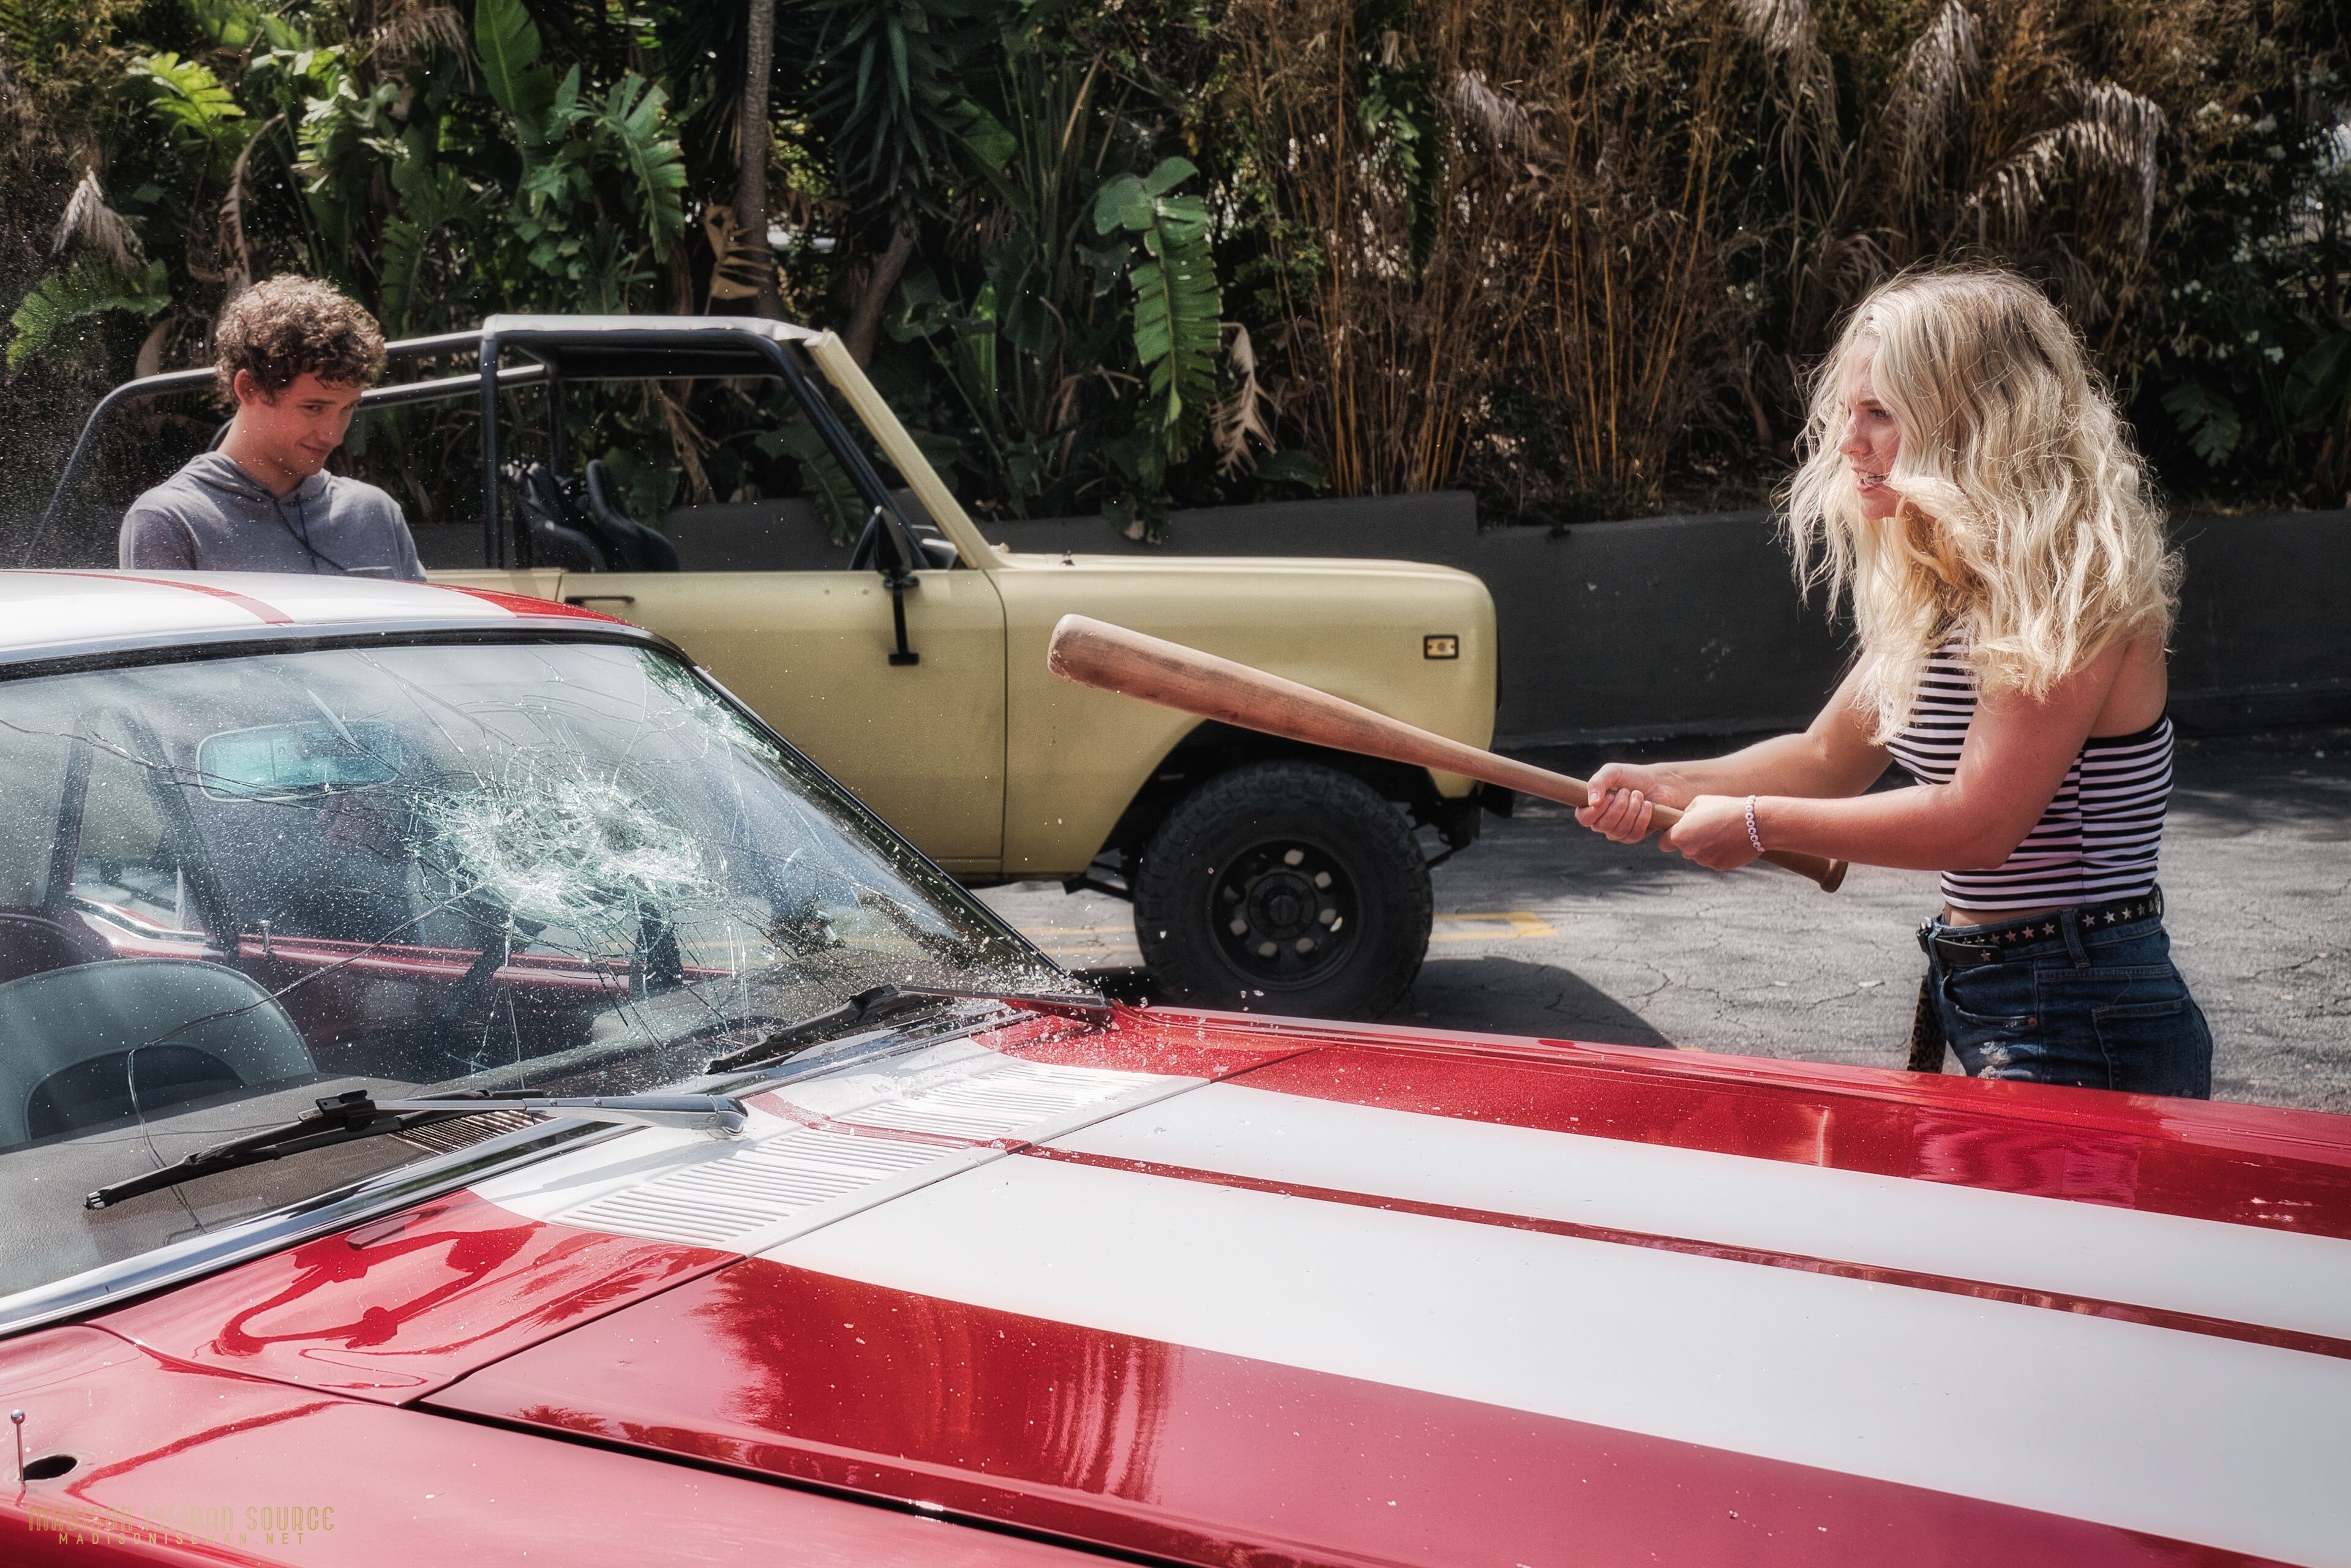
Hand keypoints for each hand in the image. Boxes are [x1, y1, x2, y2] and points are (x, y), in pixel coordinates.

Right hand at [1574, 763, 1690, 842]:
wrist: (1658, 782)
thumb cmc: (1632, 776)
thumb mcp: (1612, 772)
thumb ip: (1597, 783)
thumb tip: (1592, 803)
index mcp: (1593, 807)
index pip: (1584, 818)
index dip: (1595, 810)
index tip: (1609, 796)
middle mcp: (1602, 822)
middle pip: (1602, 826)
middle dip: (1619, 806)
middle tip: (1627, 791)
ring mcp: (1618, 831)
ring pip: (1619, 831)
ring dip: (1632, 810)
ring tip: (1638, 795)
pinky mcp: (1634, 836)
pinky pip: (1634, 834)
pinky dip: (1642, 818)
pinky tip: (1647, 805)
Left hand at [1658, 794, 1759, 871]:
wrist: (1754, 822)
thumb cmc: (1726, 808)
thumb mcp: (1700, 802)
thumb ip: (1686, 814)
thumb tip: (1682, 820)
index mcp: (1680, 835)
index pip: (1663, 844)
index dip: (1669, 838)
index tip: (1677, 833)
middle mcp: (1689, 851)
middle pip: (1684, 849)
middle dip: (1692, 841)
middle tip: (1708, 828)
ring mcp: (1705, 861)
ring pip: (1700, 855)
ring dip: (1707, 847)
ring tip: (1723, 833)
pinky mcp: (1720, 867)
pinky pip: (1715, 860)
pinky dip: (1720, 853)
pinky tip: (1730, 841)